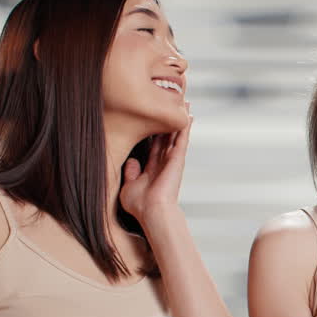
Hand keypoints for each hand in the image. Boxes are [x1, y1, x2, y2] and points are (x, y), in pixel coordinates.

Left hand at [119, 107, 191, 228]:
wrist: (152, 211)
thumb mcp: (128, 187)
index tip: (157, 119)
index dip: (156, 131)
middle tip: (175, 105)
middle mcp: (164, 162)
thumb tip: (131, 161)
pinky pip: (182, 139)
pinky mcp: (178, 158)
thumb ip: (130, 173)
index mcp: (153, 167)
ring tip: (185, 105)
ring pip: (177, 135)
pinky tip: (188, 116)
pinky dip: (185, 127)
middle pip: (168, 136)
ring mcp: (172, 160)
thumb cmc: (140, 206)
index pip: (155, 144)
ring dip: (180, 120)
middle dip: (171, 121)